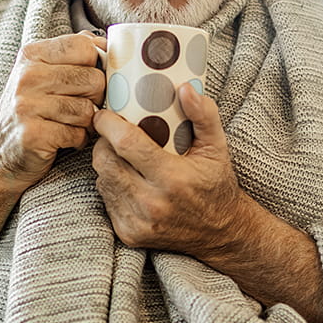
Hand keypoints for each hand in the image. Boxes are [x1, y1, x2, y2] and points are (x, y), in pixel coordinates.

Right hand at [0, 31, 105, 193]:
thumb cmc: (30, 112)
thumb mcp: (41, 74)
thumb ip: (71, 55)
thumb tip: (106, 44)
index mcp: (31, 55)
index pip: (85, 46)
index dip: (98, 64)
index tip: (91, 78)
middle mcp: (27, 76)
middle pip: (93, 79)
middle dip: (95, 98)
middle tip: (80, 107)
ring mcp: (27, 105)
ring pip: (88, 109)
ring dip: (86, 123)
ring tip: (70, 124)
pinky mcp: (32, 134)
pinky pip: (78, 134)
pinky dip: (77, 140)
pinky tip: (63, 140)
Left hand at [91, 81, 249, 254]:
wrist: (221, 232)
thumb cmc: (216, 185)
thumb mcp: (217, 147)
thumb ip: (204, 115)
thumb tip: (184, 89)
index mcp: (172, 179)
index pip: (125, 144)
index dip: (108, 124)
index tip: (104, 114)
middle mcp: (151, 203)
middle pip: (105, 161)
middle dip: (104, 142)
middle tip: (114, 133)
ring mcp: (137, 221)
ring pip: (102, 179)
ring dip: (106, 163)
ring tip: (123, 155)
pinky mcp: (128, 233)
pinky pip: (105, 199)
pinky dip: (111, 185)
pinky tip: (128, 179)